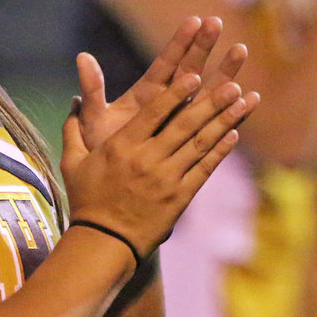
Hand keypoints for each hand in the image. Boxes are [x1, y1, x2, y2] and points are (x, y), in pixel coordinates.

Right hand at [61, 69, 259, 259]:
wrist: (104, 241)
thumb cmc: (86, 200)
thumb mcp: (72, 163)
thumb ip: (73, 129)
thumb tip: (73, 99)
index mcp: (121, 147)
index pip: (153, 113)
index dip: (176, 93)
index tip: (195, 75)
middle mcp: (147, 159)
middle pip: (184, 124)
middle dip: (210, 102)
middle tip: (232, 82)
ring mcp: (166, 179)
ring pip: (200, 144)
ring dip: (224, 121)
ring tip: (244, 101)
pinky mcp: (180, 197)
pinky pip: (204, 169)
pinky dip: (220, 151)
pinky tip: (234, 134)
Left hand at [74, 16, 248, 151]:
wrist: (110, 193)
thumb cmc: (99, 155)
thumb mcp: (92, 122)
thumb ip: (94, 90)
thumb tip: (82, 56)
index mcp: (144, 96)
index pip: (165, 64)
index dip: (179, 43)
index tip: (194, 20)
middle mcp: (166, 105)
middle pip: (189, 70)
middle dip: (204, 47)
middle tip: (218, 22)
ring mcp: (181, 123)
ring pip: (207, 94)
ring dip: (224, 73)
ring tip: (241, 50)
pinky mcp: (193, 145)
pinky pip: (216, 128)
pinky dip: (233, 115)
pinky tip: (250, 100)